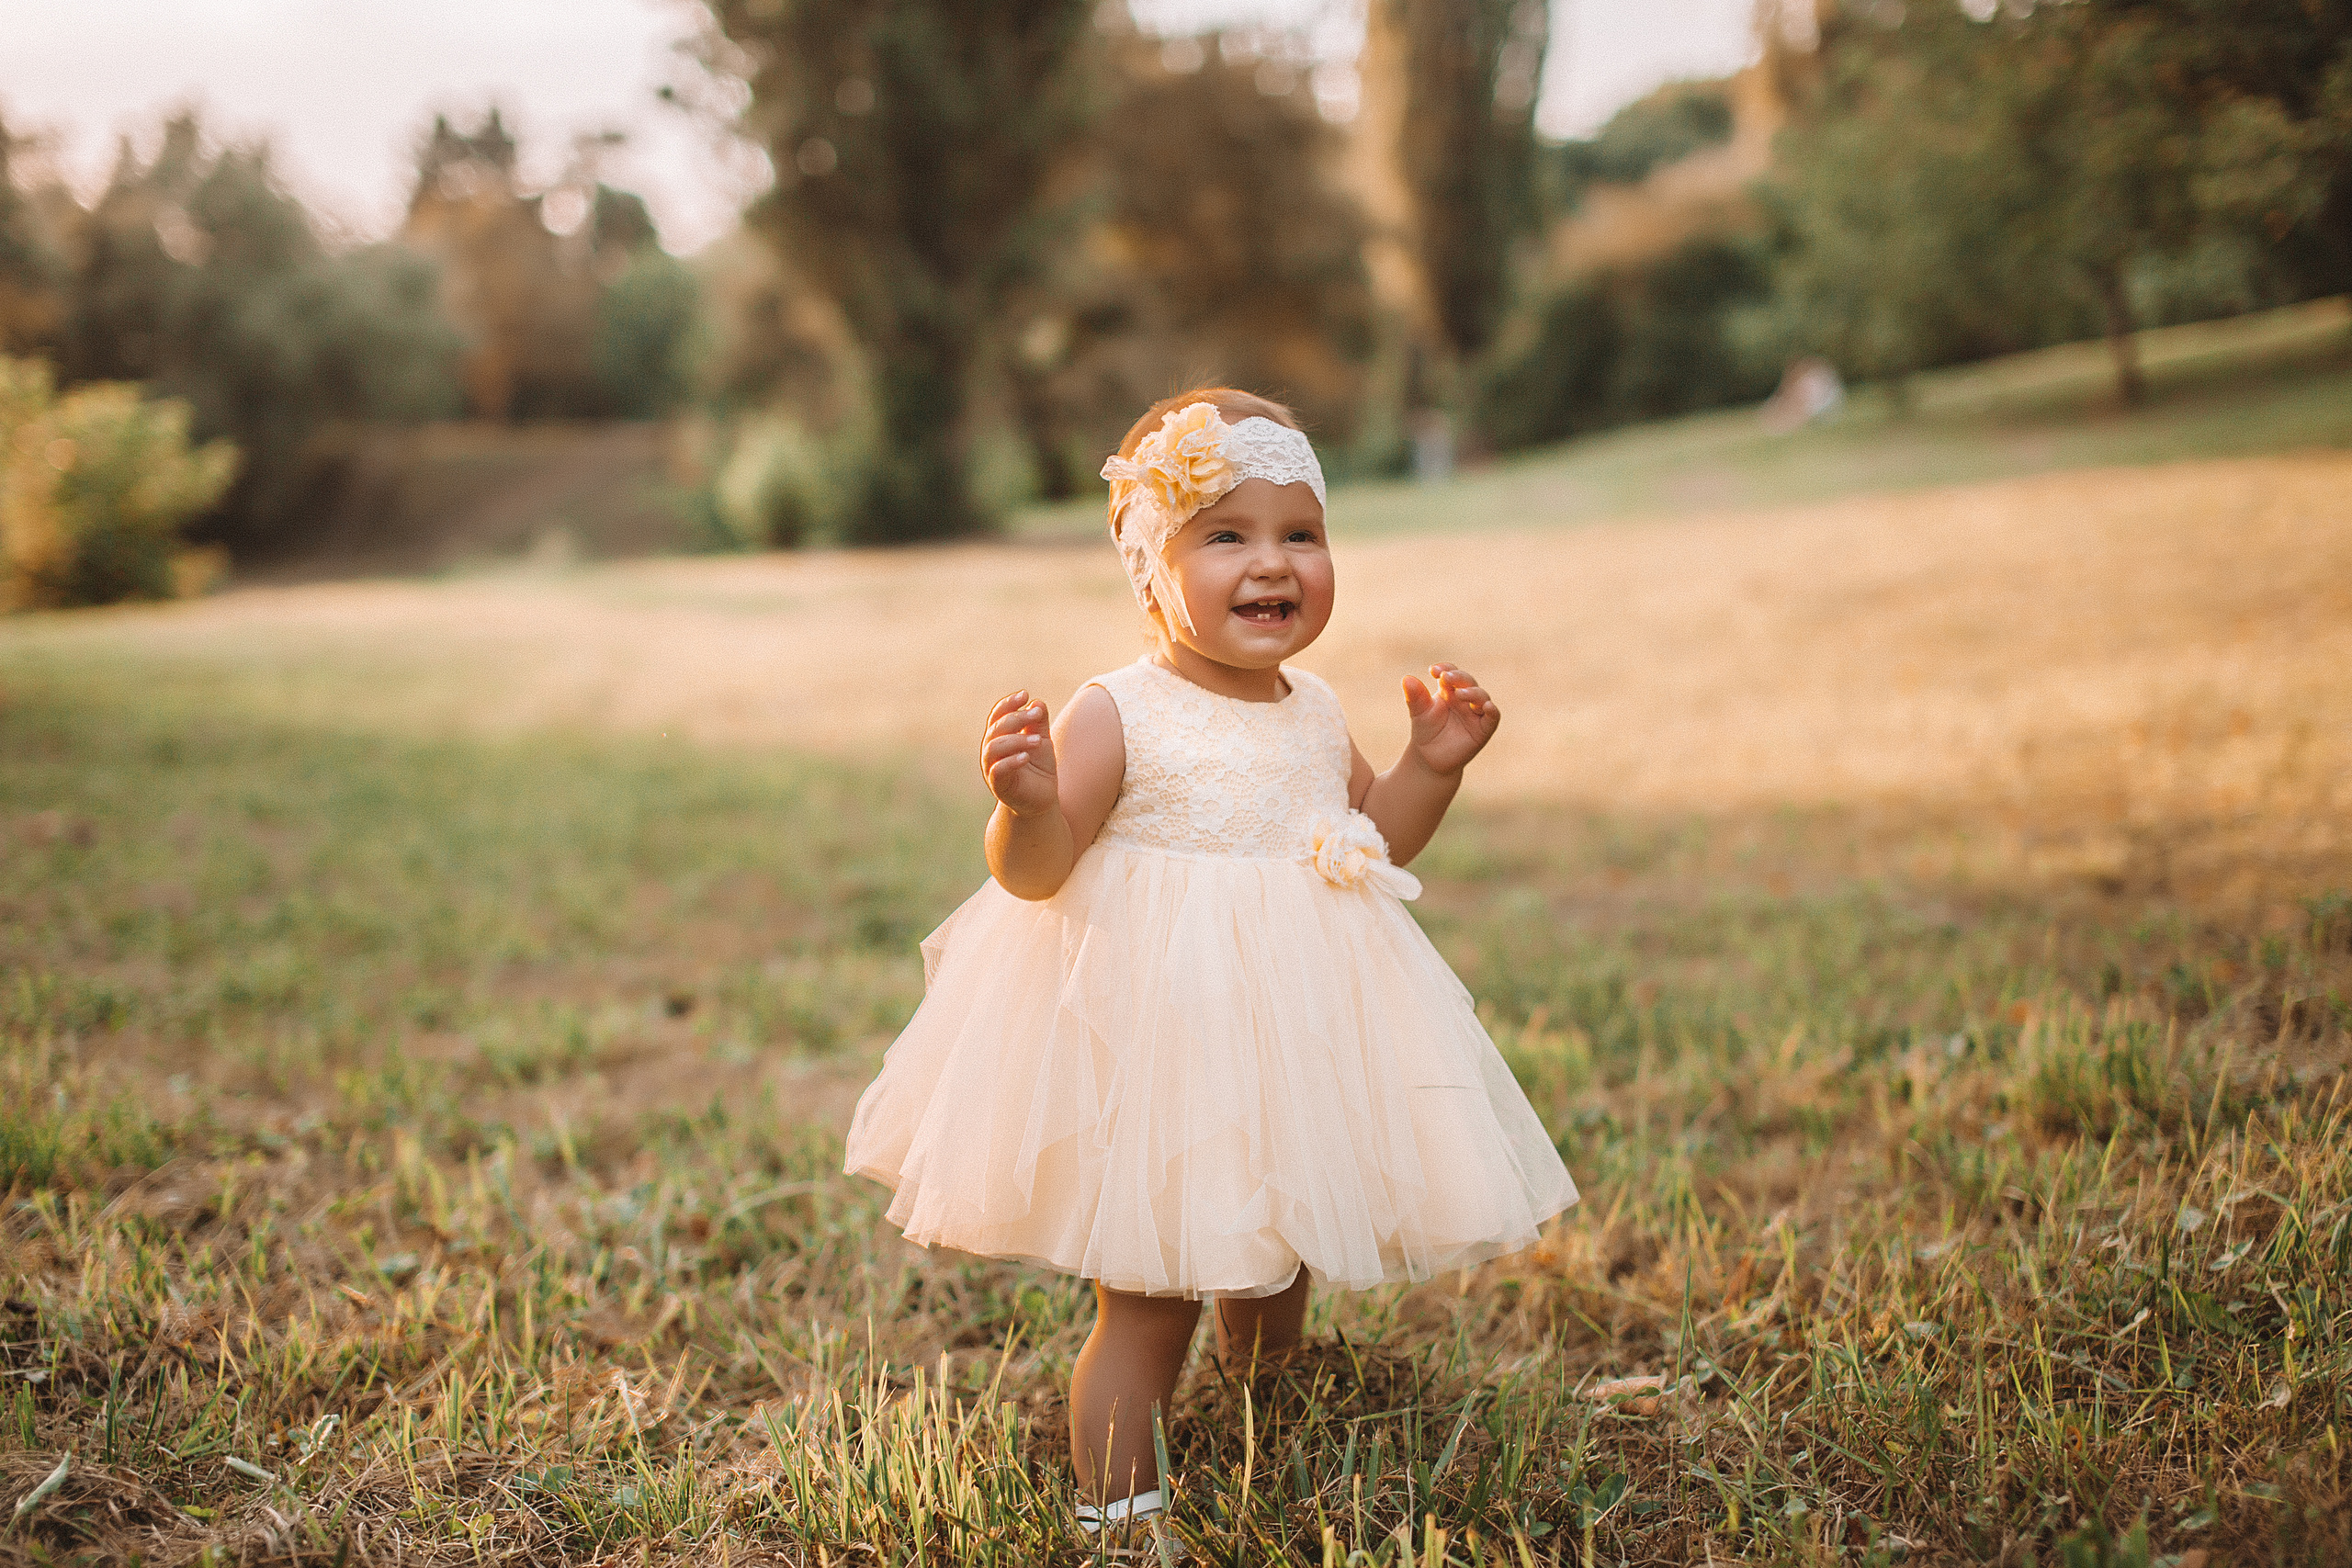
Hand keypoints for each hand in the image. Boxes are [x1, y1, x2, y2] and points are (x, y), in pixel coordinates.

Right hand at [981, 690, 1059, 817]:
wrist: (1040, 801)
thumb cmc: (1038, 768)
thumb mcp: (1042, 741)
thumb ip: (1038, 723)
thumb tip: (1037, 702)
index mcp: (999, 736)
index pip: (998, 715)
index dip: (1009, 703)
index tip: (1025, 694)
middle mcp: (991, 750)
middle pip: (997, 727)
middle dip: (1017, 718)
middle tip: (1037, 715)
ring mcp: (991, 767)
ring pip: (995, 747)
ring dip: (1016, 740)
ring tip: (1037, 740)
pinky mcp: (998, 785)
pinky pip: (999, 770)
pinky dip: (1011, 761)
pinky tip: (1026, 757)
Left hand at [1402, 662, 1499, 776]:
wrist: (1430, 758)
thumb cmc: (1426, 731)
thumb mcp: (1419, 713)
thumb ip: (1415, 697)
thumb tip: (1406, 678)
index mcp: (1450, 691)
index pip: (1451, 673)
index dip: (1446, 669)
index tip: (1434, 670)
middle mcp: (1465, 699)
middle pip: (1468, 682)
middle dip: (1459, 678)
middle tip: (1446, 677)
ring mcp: (1476, 713)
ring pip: (1481, 697)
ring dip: (1473, 693)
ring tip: (1460, 693)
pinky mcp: (1483, 729)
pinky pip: (1493, 717)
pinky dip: (1492, 711)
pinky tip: (1488, 706)